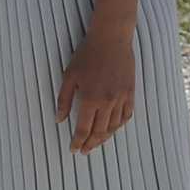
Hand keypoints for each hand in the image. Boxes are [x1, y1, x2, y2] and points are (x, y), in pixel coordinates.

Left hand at [57, 32, 137, 152]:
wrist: (111, 39)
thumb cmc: (87, 54)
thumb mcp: (69, 76)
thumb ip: (64, 100)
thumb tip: (59, 119)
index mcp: (90, 99)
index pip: (83, 129)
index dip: (77, 142)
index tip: (73, 149)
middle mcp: (107, 102)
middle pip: (99, 132)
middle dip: (90, 144)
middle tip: (84, 151)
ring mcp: (121, 98)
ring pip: (114, 127)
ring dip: (104, 138)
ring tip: (96, 143)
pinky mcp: (130, 93)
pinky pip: (126, 116)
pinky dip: (119, 125)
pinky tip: (112, 128)